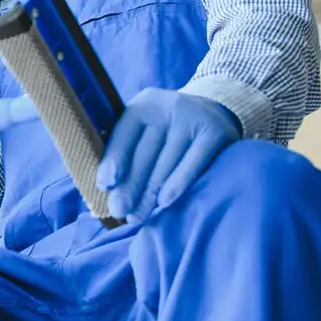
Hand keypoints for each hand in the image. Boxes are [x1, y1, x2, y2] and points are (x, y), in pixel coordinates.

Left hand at [96, 89, 239, 219]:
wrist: (214, 114)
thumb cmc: (168, 130)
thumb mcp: (145, 129)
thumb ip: (126, 150)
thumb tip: (106, 187)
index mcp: (143, 104)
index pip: (124, 135)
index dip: (113, 161)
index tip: (105, 186)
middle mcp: (167, 107)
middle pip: (144, 153)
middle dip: (129, 186)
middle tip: (119, 211)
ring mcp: (193, 118)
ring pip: (166, 163)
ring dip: (149, 194)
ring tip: (137, 216)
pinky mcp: (214, 132)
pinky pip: (192, 164)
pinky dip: (177, 184)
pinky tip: (164, 203)